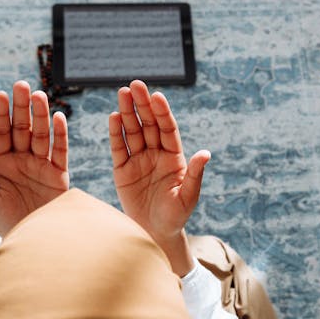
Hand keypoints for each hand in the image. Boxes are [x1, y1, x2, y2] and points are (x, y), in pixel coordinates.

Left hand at [0, 81, 68, 236]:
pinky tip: (59, 118)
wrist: (32, 242)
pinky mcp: (58, 175)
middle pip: (22, 128)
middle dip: (22, 107)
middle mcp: (21, 159)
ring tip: (39, 96)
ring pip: (41, 135)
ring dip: (41, 116)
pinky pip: (60, 151)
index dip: (0, 114)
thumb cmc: (5, 221)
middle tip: (21, 85)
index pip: (1, 133)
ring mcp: (41, 165)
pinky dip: (60, 135)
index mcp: (1, 162)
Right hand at [108, 80, 209, 247]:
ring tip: (122, 93)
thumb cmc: (175, 217)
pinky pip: (119, 148)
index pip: (167, 129)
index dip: (162, 112)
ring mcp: (138, 160)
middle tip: (136, 85)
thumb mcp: (187, 197)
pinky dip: (116, 133)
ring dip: (127, 112)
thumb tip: (205, 154)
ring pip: (132, 131)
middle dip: (142, 105)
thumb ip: (194, 175)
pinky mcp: (122, 170)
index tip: (157, 96)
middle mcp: (156, 154)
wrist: (155, 234)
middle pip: (148, 124)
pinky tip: (113, 116)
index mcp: (174, 157)